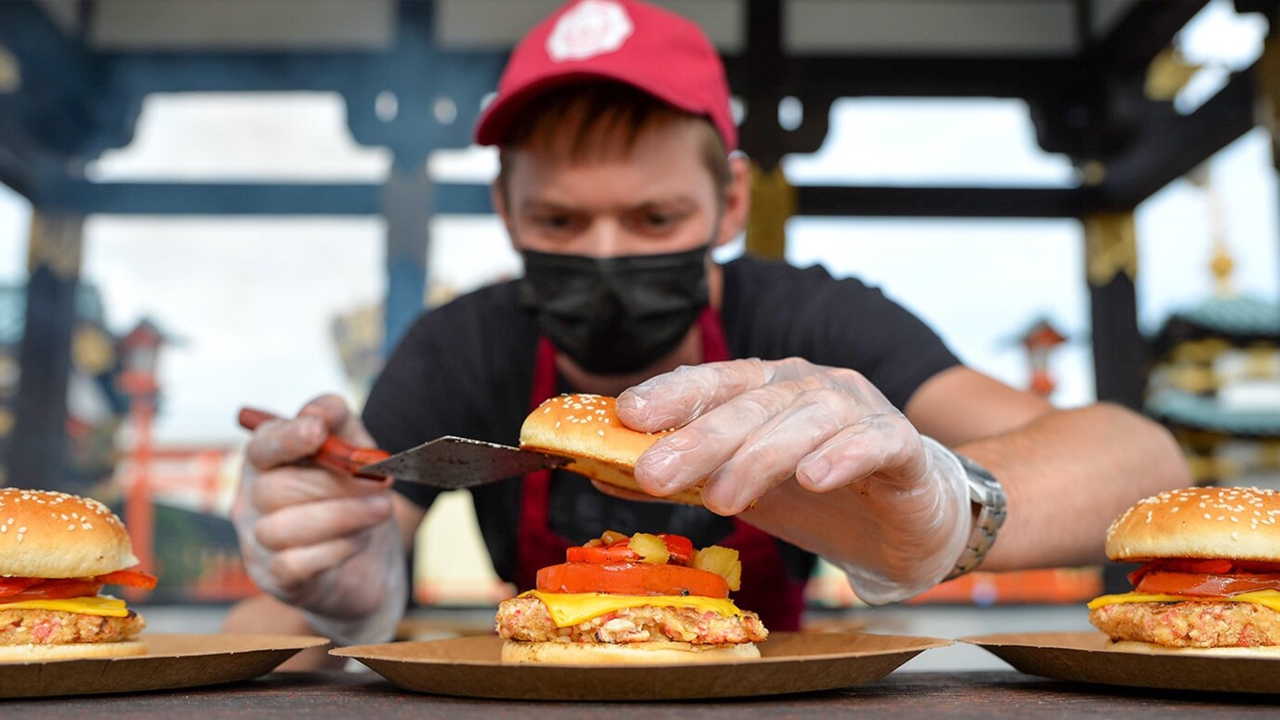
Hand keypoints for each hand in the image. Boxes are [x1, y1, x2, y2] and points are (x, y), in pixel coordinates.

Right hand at [231, 394, 406, 643]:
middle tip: (382, 483)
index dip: (289, 438)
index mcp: (266, 462)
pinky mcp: (276, 579)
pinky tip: (359, 540)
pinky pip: (294, 563)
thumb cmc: (354, 497)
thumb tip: (318, 414)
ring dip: (341, 516)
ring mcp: (258, 543)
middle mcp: (251, 501)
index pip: (263, 445)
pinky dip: (334, 549)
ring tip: (381, 509)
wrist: (368, 562)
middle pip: (276, 488)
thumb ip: (338, 422)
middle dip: (335, 484)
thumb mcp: (355, 450)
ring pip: (282, 527)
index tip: (317, 432)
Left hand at [616, 358, 971, 602]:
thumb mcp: (742, 488)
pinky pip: (876, 441)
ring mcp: (861, 411)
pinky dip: (844, 454)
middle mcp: (812, 388)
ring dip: (760, 456)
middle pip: (752, 403)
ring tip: (722, 496)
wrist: (911, 526)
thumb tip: (601, 473)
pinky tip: (813, 477)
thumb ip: (682, 478)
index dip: (672, 393)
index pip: (716, 381)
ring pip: (808, 419)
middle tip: (654, 472)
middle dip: (699, 436)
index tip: (627, 414)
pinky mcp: (904, 447)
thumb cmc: (821, 499)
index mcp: (770, 389)